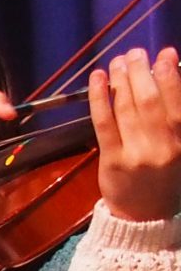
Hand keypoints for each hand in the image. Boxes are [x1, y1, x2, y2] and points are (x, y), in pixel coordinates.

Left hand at [96, 47, 180, 221]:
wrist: (144, 217)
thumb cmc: (165, 178)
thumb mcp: (180, 149)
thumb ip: (176, 120)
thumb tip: (170, 77)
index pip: (178, 103)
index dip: (171, 74)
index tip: (165, 53)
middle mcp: (164, 147)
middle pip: (151, 101)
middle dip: (143, 71)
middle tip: (136, 52)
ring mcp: (136, 154)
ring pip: (128, 109)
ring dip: (122, 79)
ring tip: (118, 60)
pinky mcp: (112, 161)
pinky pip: (104, 123)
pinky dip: (100, 98)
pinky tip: (98, 78)